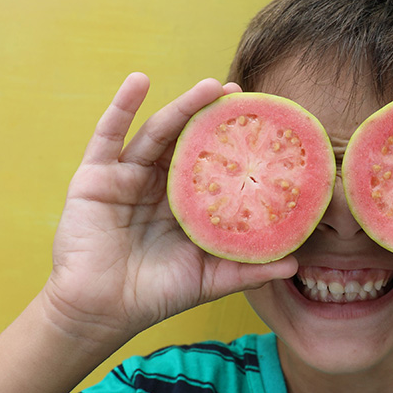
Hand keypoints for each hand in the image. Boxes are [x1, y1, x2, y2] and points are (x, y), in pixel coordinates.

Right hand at [42, 74, 296, 344]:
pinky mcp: (96, 176)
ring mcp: (127, 177)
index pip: (213, 164)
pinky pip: (108, 135)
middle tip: (240, 93)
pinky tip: (139, 81)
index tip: (263, 122)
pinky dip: (122, 106)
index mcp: (185, 204)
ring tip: (209, 86)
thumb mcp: (209, 280)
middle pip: (187, 140)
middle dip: (212, 115)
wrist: (100, 311)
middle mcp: (158, 184)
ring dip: (182, 106)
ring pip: (157, 132)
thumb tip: (296, 263)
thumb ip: (249, 270)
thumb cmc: (155, 295)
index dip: (234, 143)